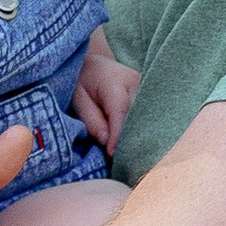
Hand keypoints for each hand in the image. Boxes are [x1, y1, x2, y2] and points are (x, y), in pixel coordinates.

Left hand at [73, 36, 138, 156]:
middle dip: (132, 139)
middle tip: (125, 161)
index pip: (120, 112)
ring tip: (132, 156)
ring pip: (146, 117)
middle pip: (138, 116)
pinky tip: (137, 146)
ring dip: (139, 135)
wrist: (93, 64)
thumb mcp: (77, 98)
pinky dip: (141, 130)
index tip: (112, 154)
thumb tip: (106, 141)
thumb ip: (91, 119)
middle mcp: (136, 82)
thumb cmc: (81, 81)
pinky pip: (147, 115)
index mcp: (115, 81)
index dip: (118, 135)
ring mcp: (145, 87)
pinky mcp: (148, 94)